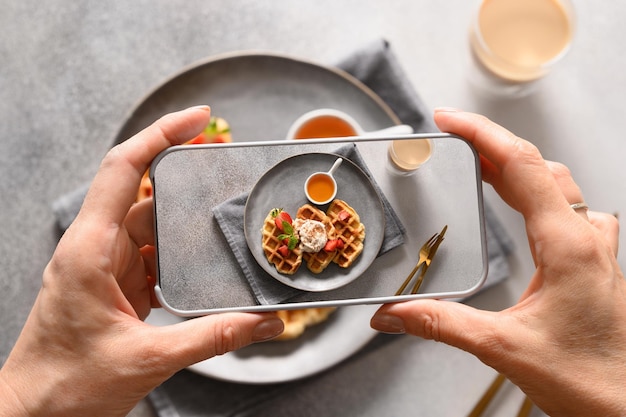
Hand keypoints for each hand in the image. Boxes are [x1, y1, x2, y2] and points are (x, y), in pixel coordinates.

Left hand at [0, 107, 283, 416]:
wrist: (36, 412)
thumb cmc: (68, 384)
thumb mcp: (148, 359)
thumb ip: (213, 338)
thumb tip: (264, 323)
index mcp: (90, 250)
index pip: (122, 169)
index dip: (160, 135)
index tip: (196, 119)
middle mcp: (95, 248)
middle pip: (142, 191)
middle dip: (183, 175)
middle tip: (223, 162)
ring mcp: (105, 265)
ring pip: (150, 224)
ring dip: (183, 222)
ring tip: (222, 217)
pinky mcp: (116, 284)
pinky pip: (152, 253)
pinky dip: (178, 253)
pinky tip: (202, 261)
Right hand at [371, 109, 625, 415]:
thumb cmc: (588, 379)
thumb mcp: (503, 349)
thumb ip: (441, 325)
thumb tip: (392, 315)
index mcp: (568, 245)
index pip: (523, 166)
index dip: (482, 135)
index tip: (449, 120)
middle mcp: (586, 238)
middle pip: (539, 166)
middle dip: (492, 143)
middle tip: (453, 135)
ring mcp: (595, 248)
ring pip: (557, 184)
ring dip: (517, 164)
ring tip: (480, 160)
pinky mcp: (593, 262)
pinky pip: (567, 207)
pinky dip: (536, 189)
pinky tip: (523, 202)